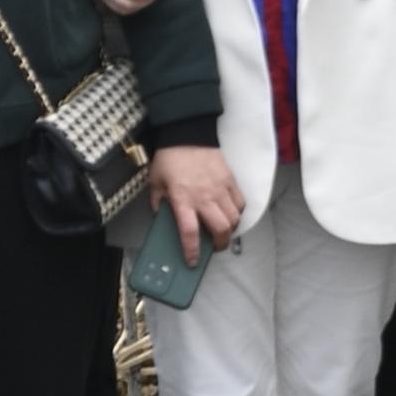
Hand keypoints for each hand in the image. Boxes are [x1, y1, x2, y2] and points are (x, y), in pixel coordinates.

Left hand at [151, 144, 249, 259]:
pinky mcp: (230, 180)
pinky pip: (240, 203)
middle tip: (214, 248)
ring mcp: (220, 189)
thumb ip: (158, 203)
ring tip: (223, 232)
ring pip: (234, 218)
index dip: (192, 251)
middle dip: (220, 245)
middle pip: (221, 229)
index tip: (192, 262)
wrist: (188, 133)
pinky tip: (230, 214)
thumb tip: (161, 218)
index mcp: (183, 200)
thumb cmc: (169, 159)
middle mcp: (204, 197)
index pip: (190, 232)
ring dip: (230, 230)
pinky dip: (237, 213)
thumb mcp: (155, 183)